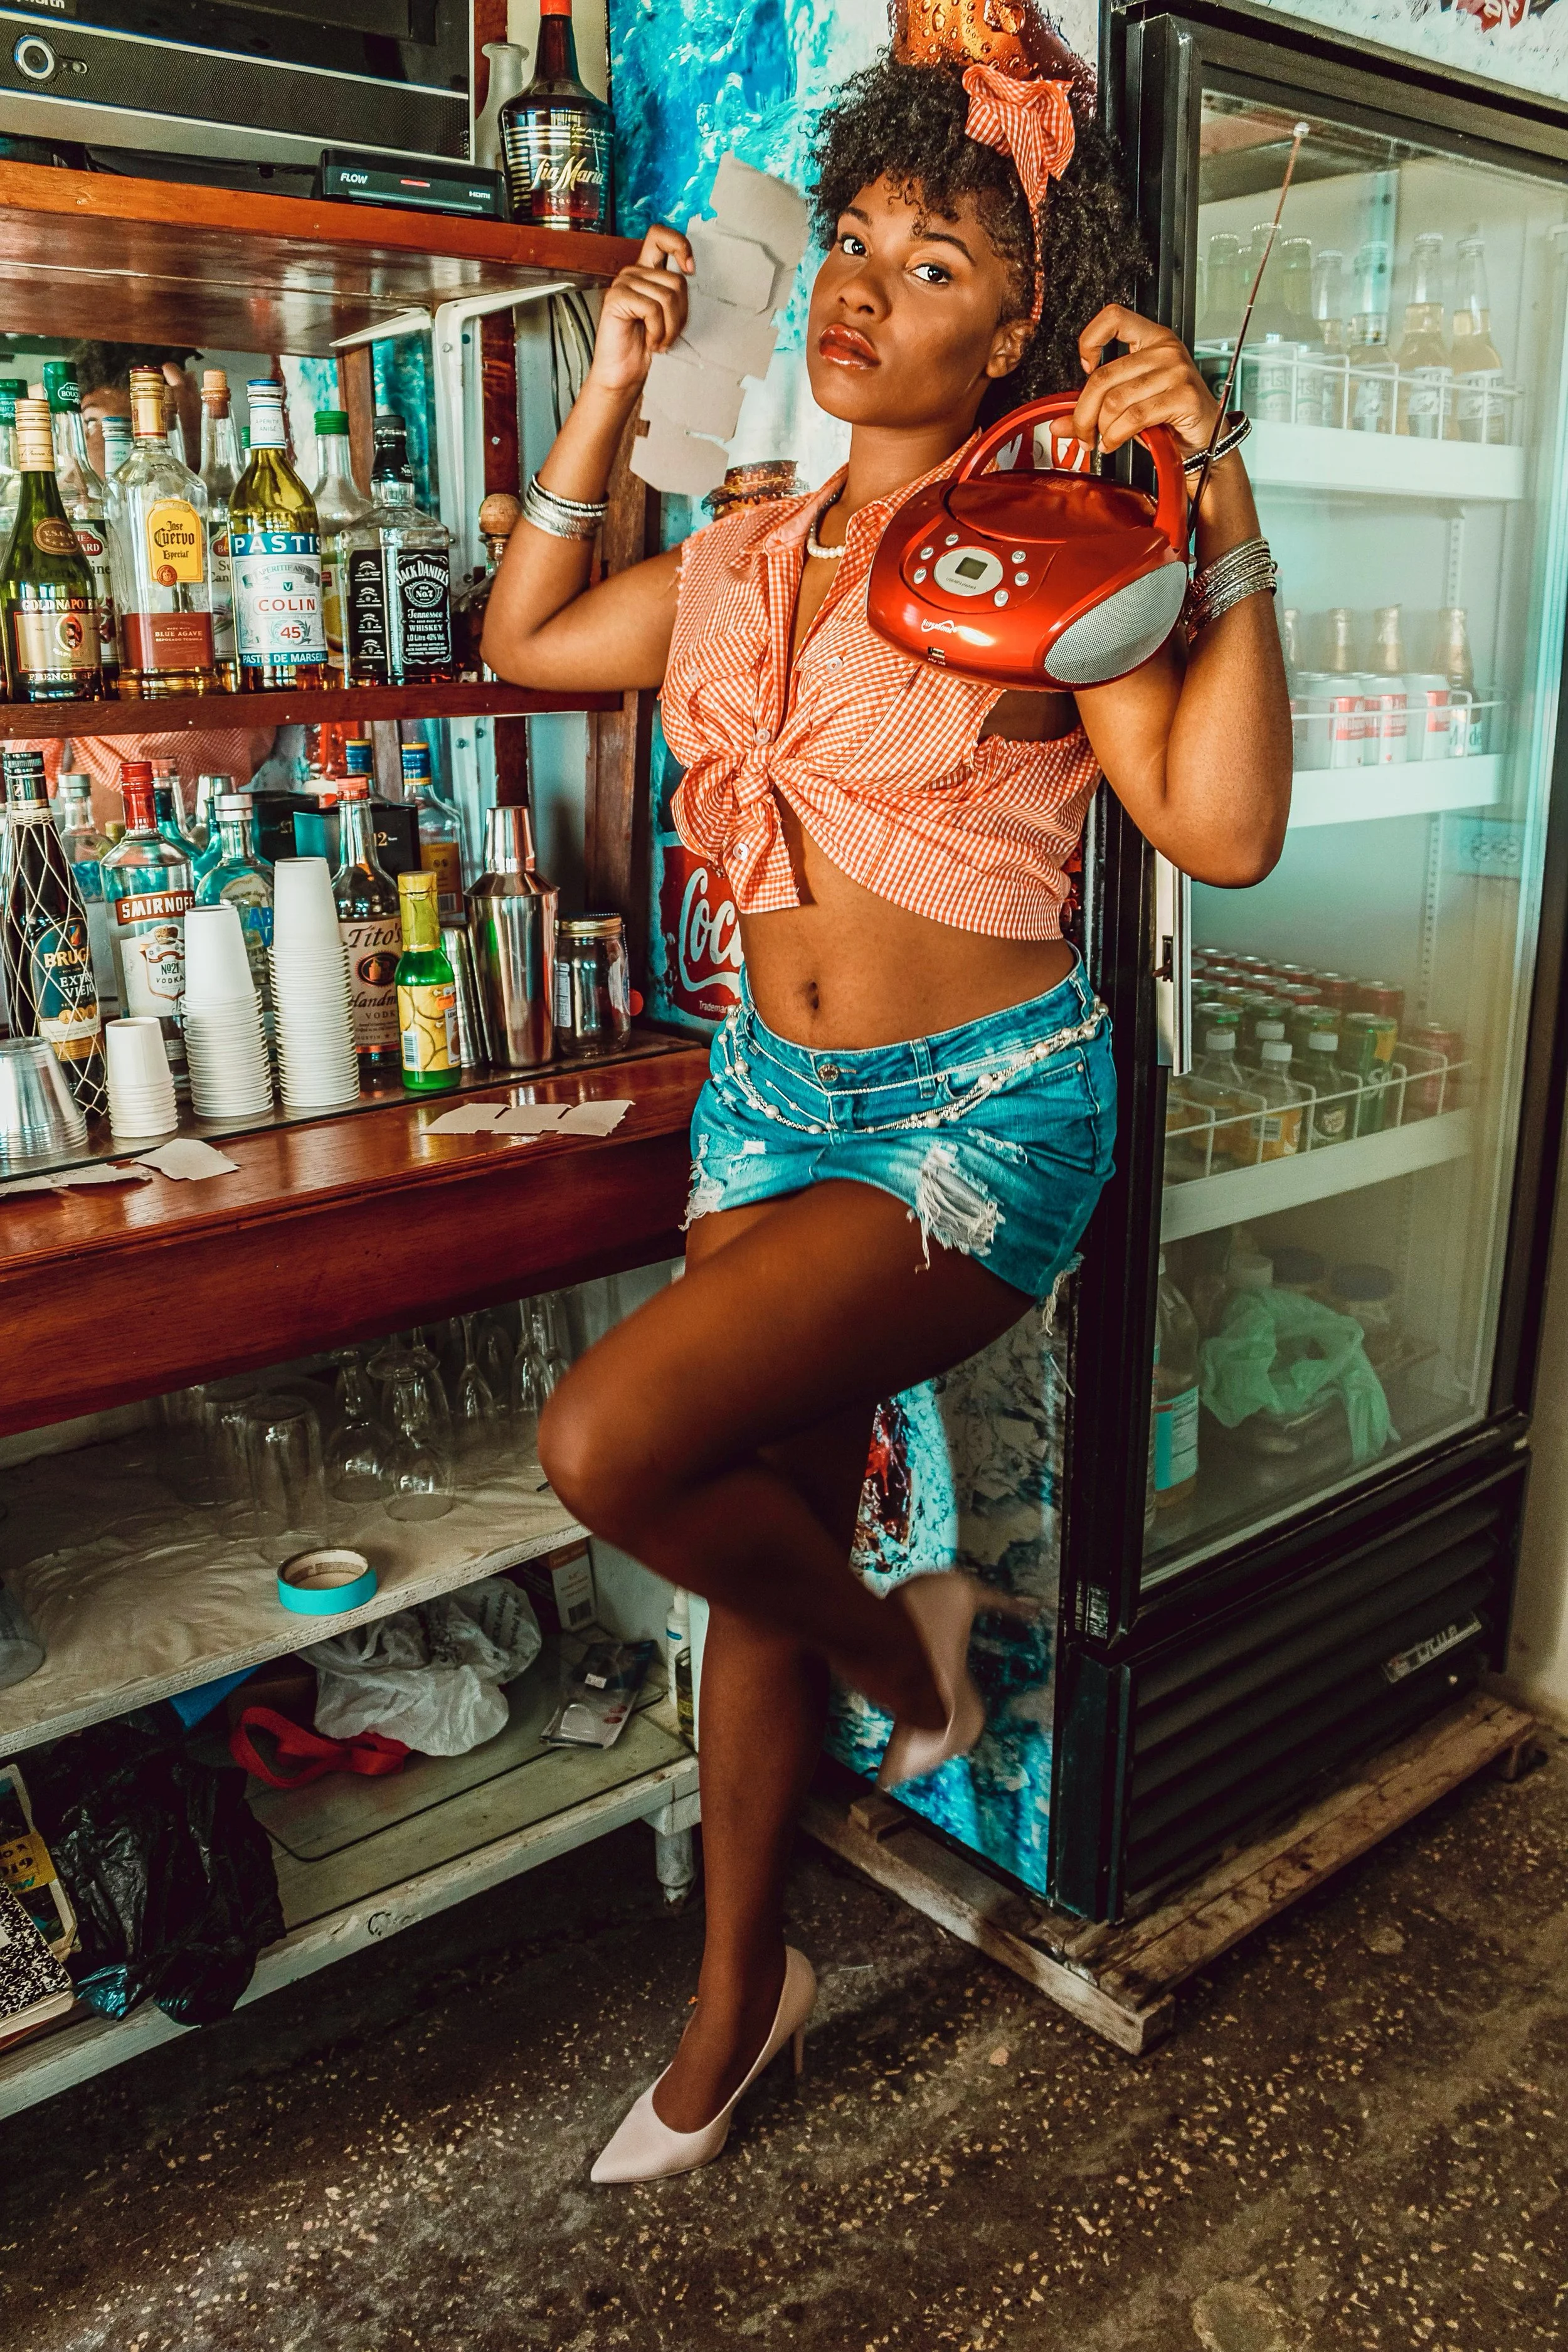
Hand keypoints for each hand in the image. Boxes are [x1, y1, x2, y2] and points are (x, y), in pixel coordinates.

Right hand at [588, 224, 693, 396]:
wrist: (624, 373)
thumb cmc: (645, 345)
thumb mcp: (668, 314)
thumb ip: (675, 291)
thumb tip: (690, 269)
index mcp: (646, 271)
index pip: (660, 236)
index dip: (679, 245)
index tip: (690, 268)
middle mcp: (633, 273)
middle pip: (676, 280)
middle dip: (680, 314)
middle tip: (669, 334)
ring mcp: (623, 283)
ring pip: (667, 297)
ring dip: (669, 328)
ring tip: (658, 340)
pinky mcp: (616, 298)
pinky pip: (652, 309)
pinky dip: (657, 332)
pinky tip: (649, 341)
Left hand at [1071, 305, 1220, 461]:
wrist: (1205, 437)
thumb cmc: (1169, 416)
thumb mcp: (1129, 405)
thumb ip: (1095, 409)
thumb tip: (1059, 425)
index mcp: (1152, 339)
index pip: (1113, 317)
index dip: (1090, 339)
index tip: (1086, 367)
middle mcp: (1165, 350)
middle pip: (1104, 376)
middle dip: (1084, 412)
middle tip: (1082, 432)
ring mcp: (1176, 371)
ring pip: (1116, 400)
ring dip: (1102, 428)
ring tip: (1103, 440)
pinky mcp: (1183, 396)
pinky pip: (1134, 417)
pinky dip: (1116, 436)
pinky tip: (1114, 442)